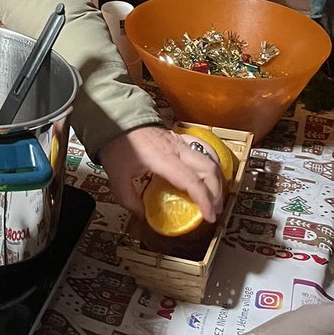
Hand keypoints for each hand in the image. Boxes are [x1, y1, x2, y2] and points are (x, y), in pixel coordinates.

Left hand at [99, 124, 224, 223]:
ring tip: (215, 197)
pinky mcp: (179, 138)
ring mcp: (180, 141)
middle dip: (217, 192)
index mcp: (163, 159)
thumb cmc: (118, 145)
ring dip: (217, 179)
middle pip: (208, 169)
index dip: (204, 200)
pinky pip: (203, 149)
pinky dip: (211, 163)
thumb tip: (142, 215)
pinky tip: (210, 175)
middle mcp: (177, 149)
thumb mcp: (117, 176)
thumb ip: (129, 199)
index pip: (192, 180)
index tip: (209, 217)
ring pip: (209, 158)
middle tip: (215, 211)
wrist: (117, 117)